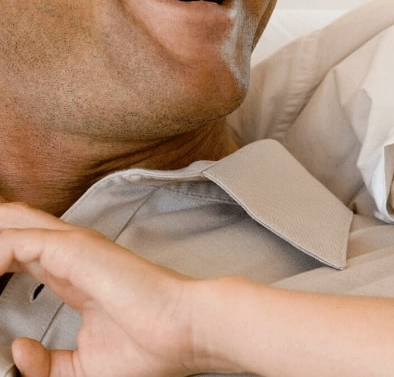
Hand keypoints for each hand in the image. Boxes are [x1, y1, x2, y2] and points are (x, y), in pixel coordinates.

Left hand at [0, 203, 216, 376]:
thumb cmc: (151, 348)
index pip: (22, 255)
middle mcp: (71, 256)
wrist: (185, 333)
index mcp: (74, 277)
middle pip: (16, 226)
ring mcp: (72, 247)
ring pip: (12, 221)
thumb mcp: (81, 369)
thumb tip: (17, 349)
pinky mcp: (71, 248)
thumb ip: (45, 364)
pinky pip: (11, 241)